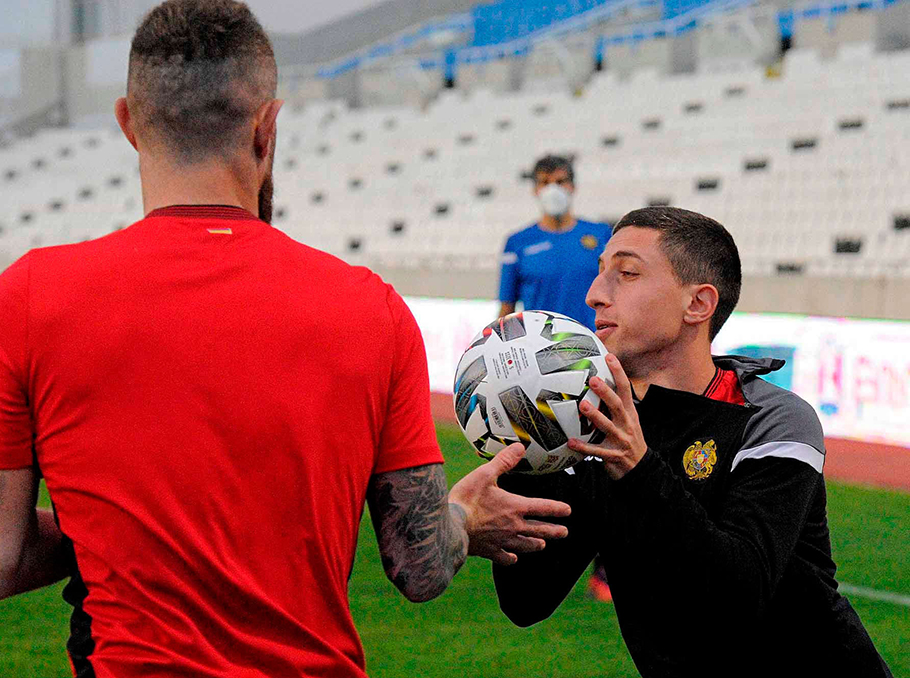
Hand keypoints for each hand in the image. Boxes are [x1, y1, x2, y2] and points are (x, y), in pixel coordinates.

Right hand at [448, 443, 571, 565]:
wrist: (449, 525)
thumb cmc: (467, 499)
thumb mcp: (485, 474)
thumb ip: (504, 462)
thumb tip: (520, 447)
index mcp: (514, 507)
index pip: (542, 507)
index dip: (557, 508)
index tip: (568, 510)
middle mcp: (512, 526)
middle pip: (539, 529)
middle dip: (554, 530)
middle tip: (564, 532)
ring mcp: (502, 541)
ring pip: (525, 545)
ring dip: (536, 544)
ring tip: (543, 545)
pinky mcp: (489, 551)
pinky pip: (504, 558)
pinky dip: (511, 558)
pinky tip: (513, 557)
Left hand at [568, 354, 647, 479]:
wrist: (641, 468)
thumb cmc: (629, 440)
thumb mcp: (627, 420)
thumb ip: (614, 405)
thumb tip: (597, 385)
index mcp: (629, 413)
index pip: (625, 389)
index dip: (618, 372)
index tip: (609, 357)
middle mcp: (626, 424)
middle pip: (617, 405)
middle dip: (606, 392)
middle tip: (593, 380)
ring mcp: (621, 440)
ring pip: (607, 426)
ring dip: (595, 416)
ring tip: (583, 406)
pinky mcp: (613, 455)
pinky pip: (597, 451)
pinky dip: (584, 447)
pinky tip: (571, 442)